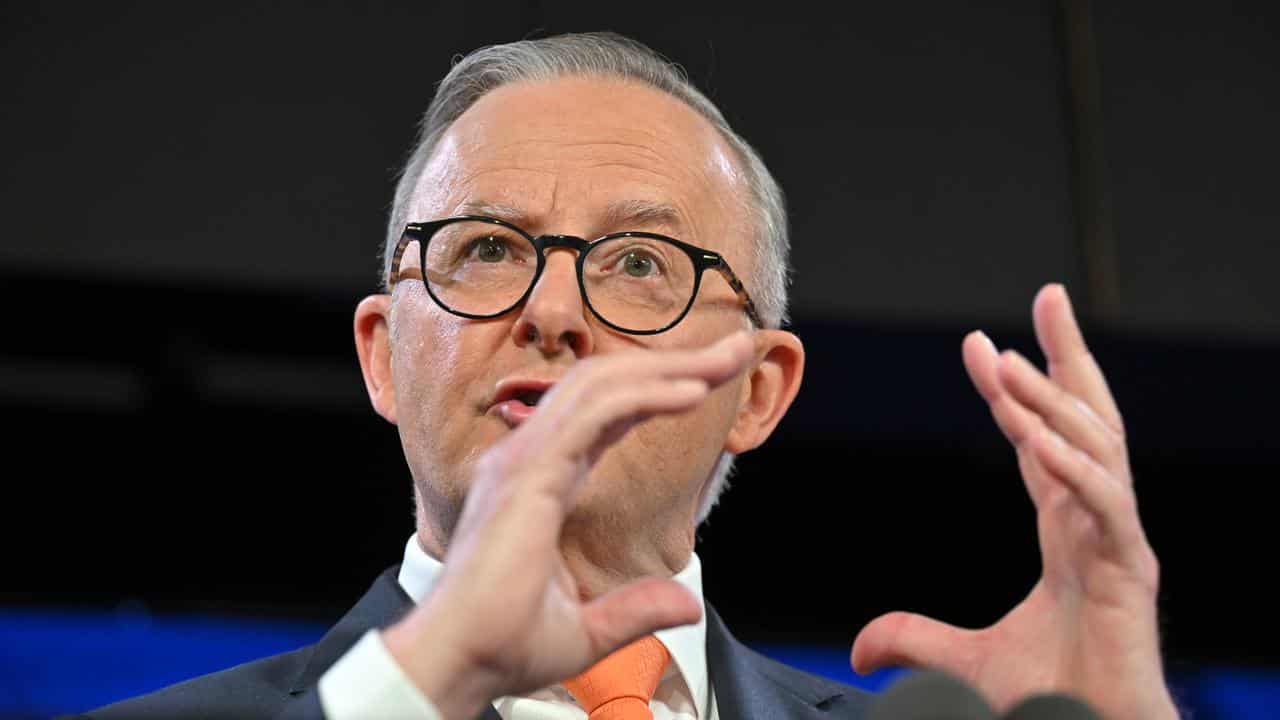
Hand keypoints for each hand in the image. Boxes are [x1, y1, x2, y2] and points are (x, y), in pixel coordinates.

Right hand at [383, 331, 755, 719]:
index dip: (658, 388)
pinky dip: (645, 395)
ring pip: (601, 386)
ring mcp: (524, 459)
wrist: (458, 661)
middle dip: (675, 363)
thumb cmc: (502, 644)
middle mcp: (528, 457)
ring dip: (669, 366)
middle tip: (735, 349)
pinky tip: (692, 394)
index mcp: (540, 481)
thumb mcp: (588, 631)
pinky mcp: (528, 473)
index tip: (710, 380)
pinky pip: (594, 414)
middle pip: (608, 384)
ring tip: (727, 359)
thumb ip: (637, 609)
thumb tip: (688, 605)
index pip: (607, 413)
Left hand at [850, 284, 1178, 718]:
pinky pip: (1104, 506)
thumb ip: (915, 641)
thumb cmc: (1056, 700)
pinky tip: (1038, 438)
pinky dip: (1073, 468)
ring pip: (1093, 449)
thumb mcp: (965, 663)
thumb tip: (859, 650)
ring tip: (1007, 359)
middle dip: (1068, 356)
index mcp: (1068, 530)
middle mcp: (1097, 523)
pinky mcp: (1130, 573)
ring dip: (1051, 401)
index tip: (976, 345)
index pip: (1040, 440)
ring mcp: (1117, 543)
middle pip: (1087, 420)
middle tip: (1050, 295)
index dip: (1013, 392)